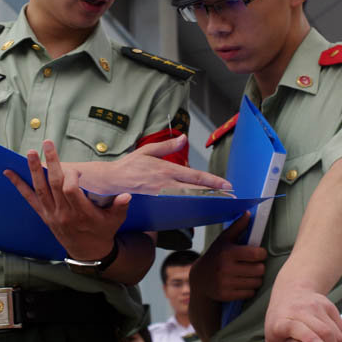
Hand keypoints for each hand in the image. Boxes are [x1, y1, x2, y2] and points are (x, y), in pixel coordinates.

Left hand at [4, 140, 130, 260]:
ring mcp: (51, 214)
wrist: (88, 252)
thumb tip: (126, 195)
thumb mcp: (115, 221)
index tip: (76, 169)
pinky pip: (29, 198)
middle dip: (52, 163)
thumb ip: (120, 206)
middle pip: (54, 185)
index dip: (71, 177)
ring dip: (34, 170)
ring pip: (40, 189)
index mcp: (81, 214)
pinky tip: (9, 172)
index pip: (71, 191)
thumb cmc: (103, 232)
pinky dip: (18, 184)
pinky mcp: (44, 215)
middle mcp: (63, 214)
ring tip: (30, 152)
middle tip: (47, 144)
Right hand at [78, 134, 231, 194]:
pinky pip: (177, 202)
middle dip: (214, 191)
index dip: (211, 181)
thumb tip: (183, 137)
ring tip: (220, 198)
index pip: (193, 176)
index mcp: (165, 169)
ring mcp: (161, 192)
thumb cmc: (129, 165)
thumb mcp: (147, 150)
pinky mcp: (157, 199)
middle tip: (230, 194)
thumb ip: (167, 145)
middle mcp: (165, 182)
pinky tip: (199, 204)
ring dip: (205, 198)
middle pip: (195, 189)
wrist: (112, 180)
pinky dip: (190, 203)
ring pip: (189, 197)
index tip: (226, 184)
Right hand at [190, 213, 266, 301]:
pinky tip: (242, 283)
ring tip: (248, 274)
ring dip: (255, 279)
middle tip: (253, 265)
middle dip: (259, 267)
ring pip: (256, 282)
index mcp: (228, 252)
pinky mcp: (226, 295)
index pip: (256, 254)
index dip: (261, 254)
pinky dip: (249, 289)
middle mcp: (226, 268)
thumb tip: (248, 213)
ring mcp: (225, 282)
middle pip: (259, 270)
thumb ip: (238, 227)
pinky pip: (249, 293)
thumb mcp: (224, 240)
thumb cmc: (215, 255)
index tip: (258, 253)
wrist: (199, 278)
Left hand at [265, 279, 341, 341]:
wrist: (290, 291)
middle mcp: (299, 310)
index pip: (296, 326)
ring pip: (335, 332)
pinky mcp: (329, 307)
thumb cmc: (280, 318)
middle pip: (322, 331)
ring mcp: (316, 306)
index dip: (308, 337)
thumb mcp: (272, 336)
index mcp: (282, 319)